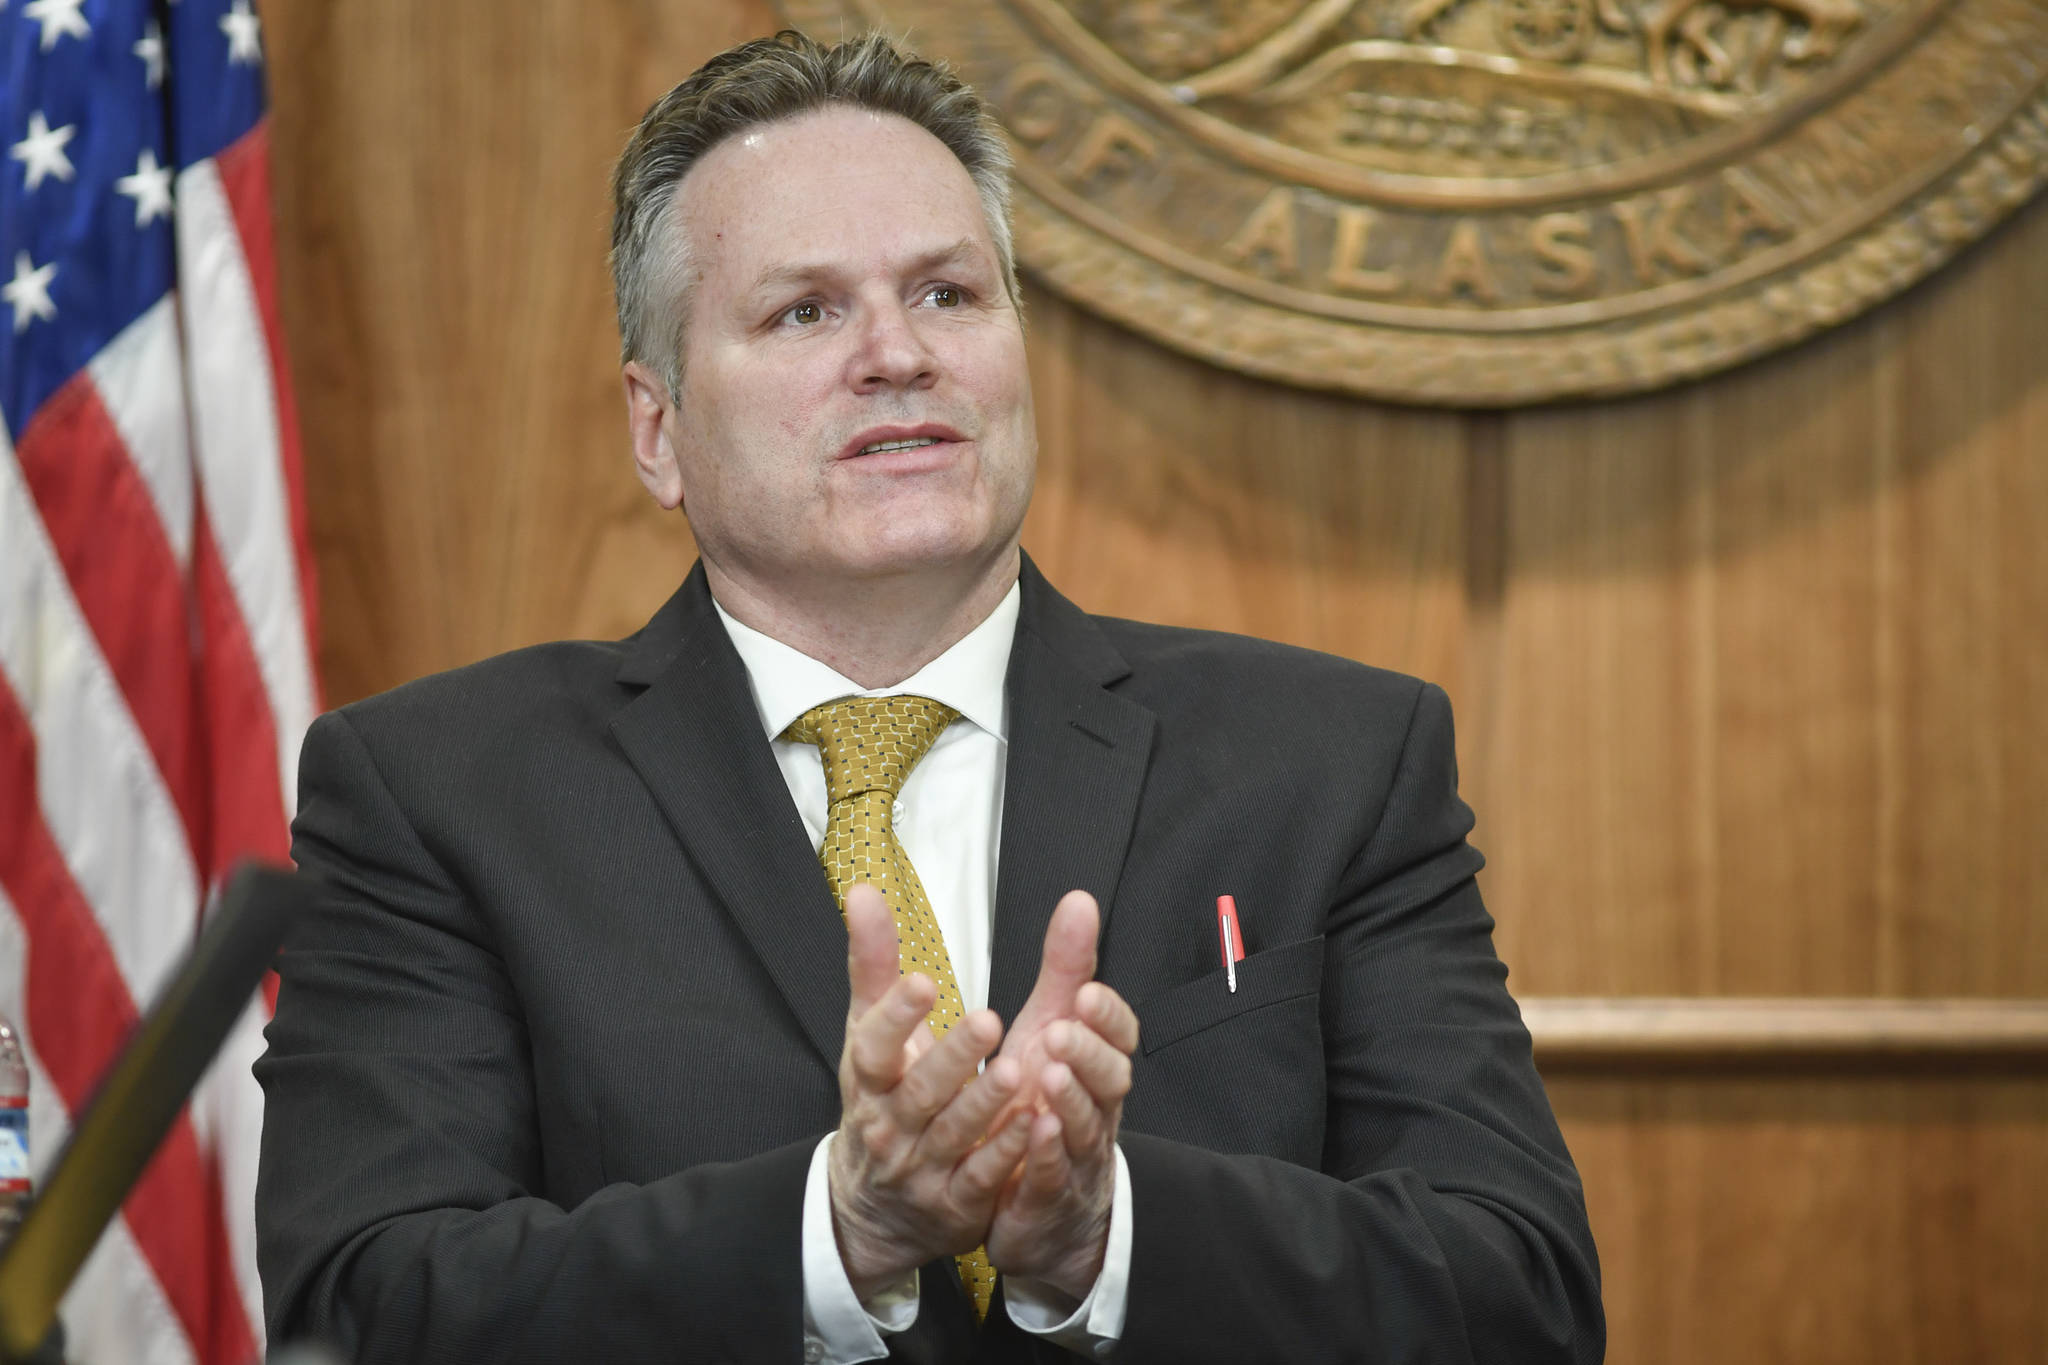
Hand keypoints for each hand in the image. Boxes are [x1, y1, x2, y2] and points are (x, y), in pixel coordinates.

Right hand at [828, 883, 1035, 1299]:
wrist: (874, 1203)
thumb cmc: (881, 1096)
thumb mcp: (869, 1033)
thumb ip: (873, 963)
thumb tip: (862, 890)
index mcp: (868, 1078)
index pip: (874, 1046)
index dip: (895, 1016)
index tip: (923, 981)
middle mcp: (889, 1124)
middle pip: (918, 1091)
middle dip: (952, 1057)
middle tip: (989, 1019)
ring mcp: (920, 1167)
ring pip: (952, 1134)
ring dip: (985, 1104)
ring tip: (1020, 1070)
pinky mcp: (954, 1202)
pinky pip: (981, 1178)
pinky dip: (1006, 1153)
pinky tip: (1035, 1125)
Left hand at [984, 891, 1139, 1300]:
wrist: (1044, 1206)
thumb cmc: (1043, 1104)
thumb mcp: (1051, 1028)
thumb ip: (1066, 968)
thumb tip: (1079, 899)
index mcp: (1096, 1067)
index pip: (1118, 1038)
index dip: (1107, 1018)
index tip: (1085, 993)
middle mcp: (1095, 1109)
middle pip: (1110, 1082)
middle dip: (1089, 1054)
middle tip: (1061, 1031)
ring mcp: (1077, 1156)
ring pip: (1085, 1129)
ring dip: (1072, 1102)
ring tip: (1049, 1077)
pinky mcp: (1049, 1197)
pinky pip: (1053, 1177)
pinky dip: (1048, 1156)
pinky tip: (1035, 1133)